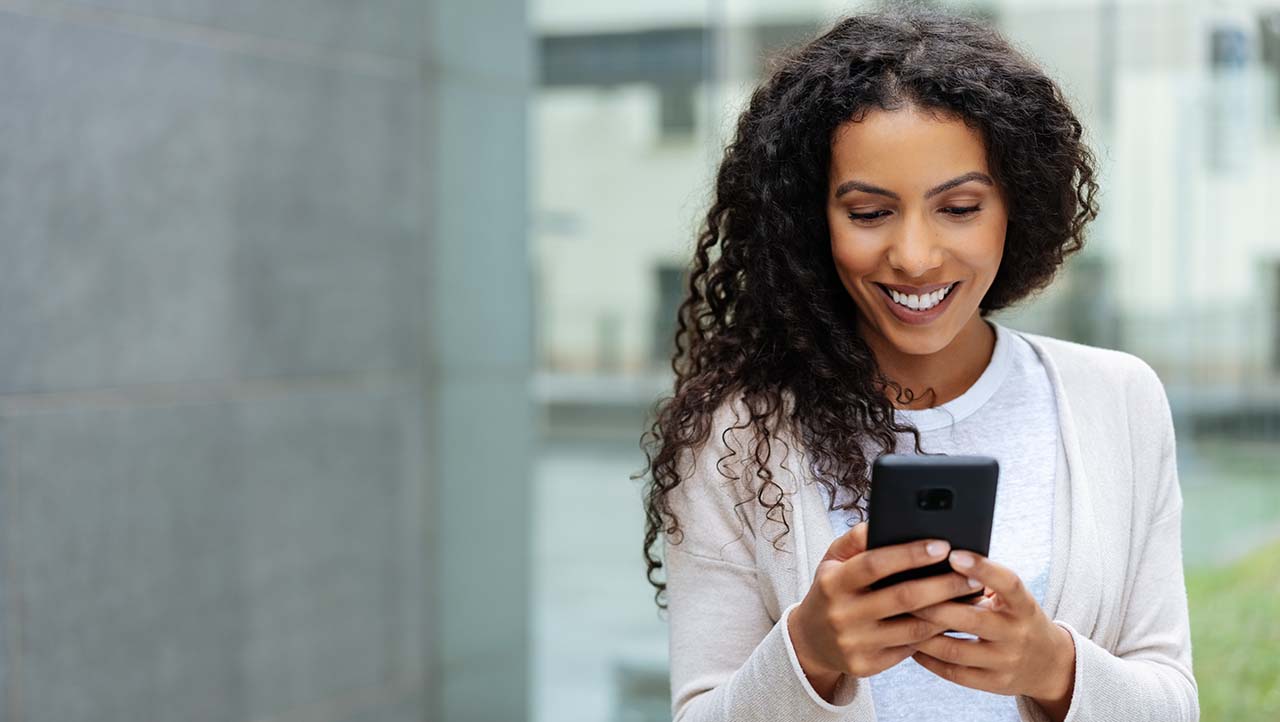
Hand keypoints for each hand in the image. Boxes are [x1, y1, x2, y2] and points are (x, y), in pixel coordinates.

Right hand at [787, 522, 985, 689]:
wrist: (810, 641)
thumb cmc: (831, 590)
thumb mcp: (833, 560)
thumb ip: (856, 539)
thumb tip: (885, 522)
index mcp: (833, 582)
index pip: (875, 564)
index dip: (910, 554)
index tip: (942, 546)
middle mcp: (842, 614)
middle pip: (903, 598)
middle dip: (944, 585)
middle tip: (973, 575)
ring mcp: (855, 643)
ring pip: (914, 628)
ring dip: (948, 613)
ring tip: (971, 598)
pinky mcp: (867, 666)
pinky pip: (910, 649)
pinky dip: (934, 634)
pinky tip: (952, 621)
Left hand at [906, 550, 1075, 715]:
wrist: (1049, 664)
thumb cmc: (1017, 617)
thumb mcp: (1014, 599)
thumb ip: (986, 581)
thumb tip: (940, 559)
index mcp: (1024, 606)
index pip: (1008, 583)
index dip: (982, 568)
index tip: (953, 555)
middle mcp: (1017, 634)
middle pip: (972, 619)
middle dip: (934, 606)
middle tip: (904, 592)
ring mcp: (1005, 662)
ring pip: (955, 650)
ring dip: (922, 635)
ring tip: (899, 620)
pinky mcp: (993, 683)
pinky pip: (953, 673)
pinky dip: (928, 659)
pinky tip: (910, 645)